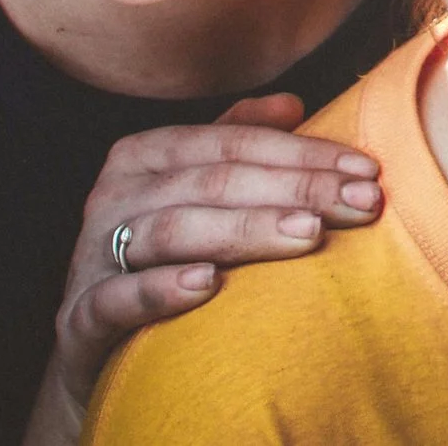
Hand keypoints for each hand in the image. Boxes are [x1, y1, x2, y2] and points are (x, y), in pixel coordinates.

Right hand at [20, 93, 382, 445]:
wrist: (99, 344)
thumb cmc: (166, 256)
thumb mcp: (200, 193)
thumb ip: (238, 144)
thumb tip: (291, 104)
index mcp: (147, 155)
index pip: (236, 143)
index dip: (305, 154)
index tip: (368, 172)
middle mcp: (114, 196)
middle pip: (215, 183)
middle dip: (297, 190)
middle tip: (362, 204)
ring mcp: (91, 255)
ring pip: (174, 231)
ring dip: (247, 231)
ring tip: (310, 235)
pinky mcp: (79, 317)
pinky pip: (117, 298)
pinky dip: (161, 289)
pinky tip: (208, 285)